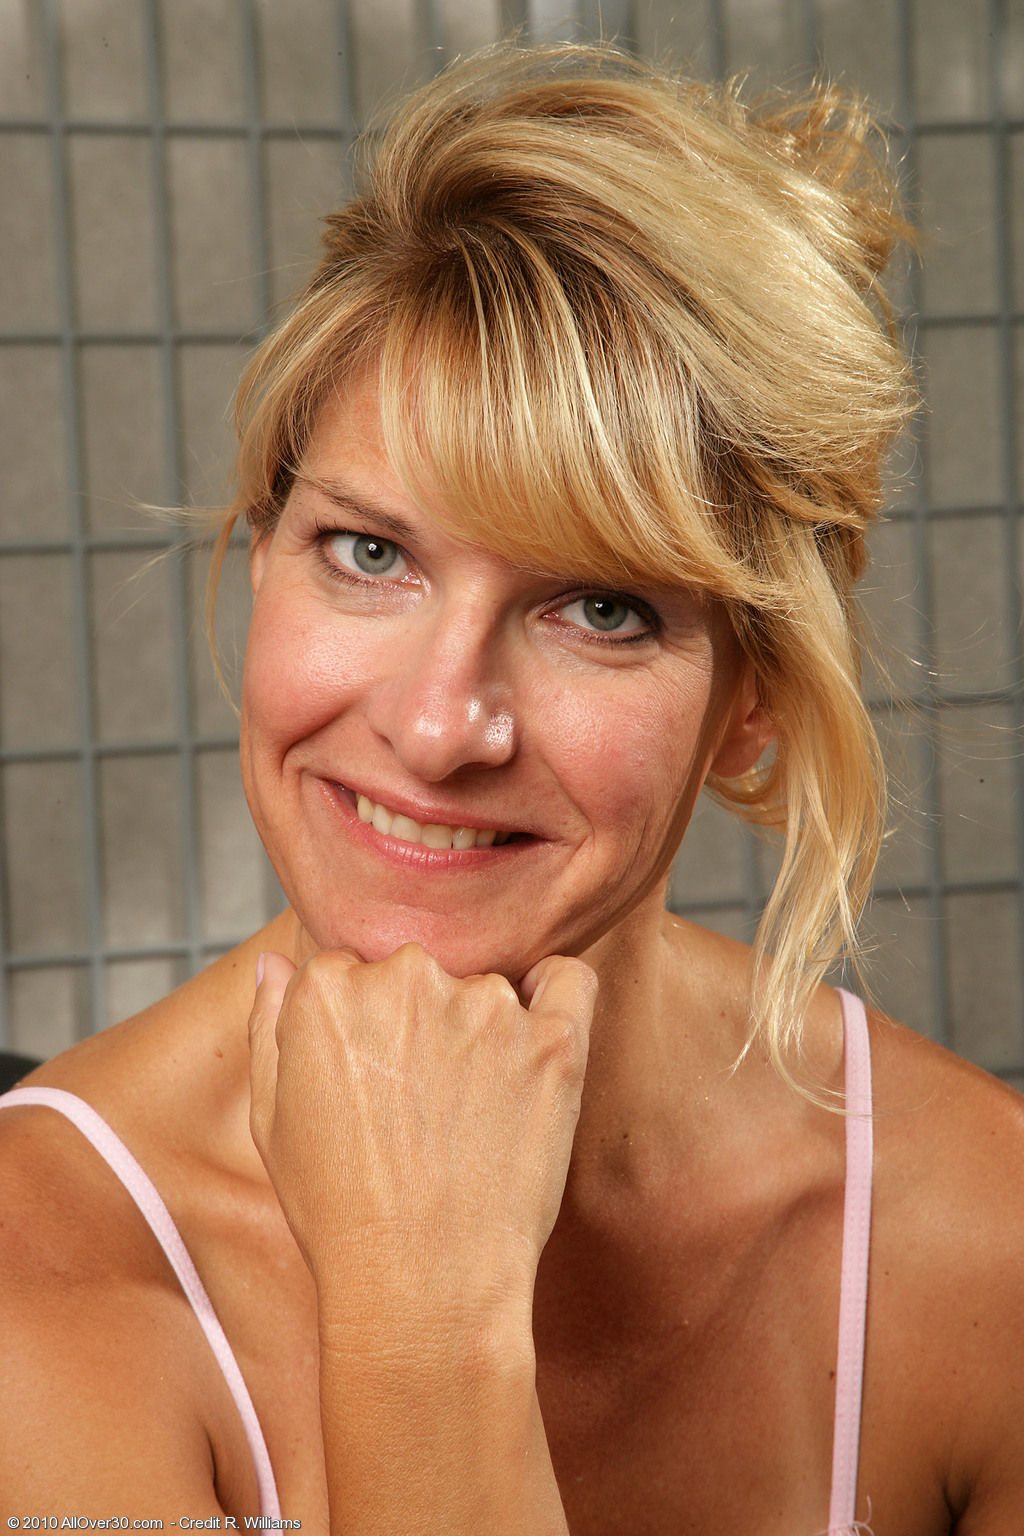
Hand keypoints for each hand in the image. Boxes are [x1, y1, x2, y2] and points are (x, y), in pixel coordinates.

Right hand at [248, 943, 596, 1308]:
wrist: (422, 1287)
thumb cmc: (340, 1213)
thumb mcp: (270, 1120)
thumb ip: (270, 1023)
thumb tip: (277, 963)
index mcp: (328, 990)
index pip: (350, 969)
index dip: (360, 1028)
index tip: (371, 1080)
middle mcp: (407, 979)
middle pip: (417, 971)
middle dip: (416, 1022)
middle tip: (420, 1101)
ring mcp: (486, 1006)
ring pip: (484, 985)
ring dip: (479, 1028)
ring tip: (470, 1113)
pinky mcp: (553, 1040)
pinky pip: (566, 980)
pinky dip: (554, 999)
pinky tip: (536, 1049)